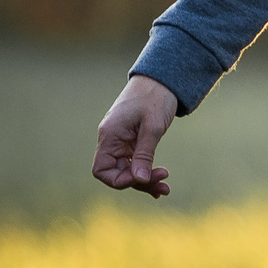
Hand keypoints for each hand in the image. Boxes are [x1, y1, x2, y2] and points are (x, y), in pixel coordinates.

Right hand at [93, 74, 177, 197]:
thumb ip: (144, 154)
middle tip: (164, 186)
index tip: (141, 179)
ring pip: (128, 169)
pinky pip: (135, 162)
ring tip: (165, 189)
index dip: (118, 180)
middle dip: (139, 183)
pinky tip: (159, 179)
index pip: (101, 170)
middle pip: (117, 172)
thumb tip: (138, 180)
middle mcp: (112, 140)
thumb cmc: (156, 97)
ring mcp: (121, 141)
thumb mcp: (152, 127)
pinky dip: (146, 171)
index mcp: (109, 136)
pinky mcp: (132, 140)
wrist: (163, 78)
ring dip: (145, 180)